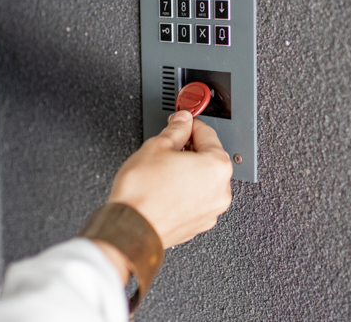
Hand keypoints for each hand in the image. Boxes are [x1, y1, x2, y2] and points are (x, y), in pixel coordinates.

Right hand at [107, 110, 232, 249]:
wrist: (130, 227)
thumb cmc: (143, 192)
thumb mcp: (156, 146)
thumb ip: (175, 130)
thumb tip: (182, 122)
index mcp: (216, 167)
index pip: (208, 134)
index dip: (190, 125)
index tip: (180, 123)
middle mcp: (220, 191)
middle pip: (209, 159)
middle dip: (190, 150)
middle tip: (169, 146)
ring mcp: (210, 211)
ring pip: (202, 182)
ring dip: (187, 172)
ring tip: (163, 170)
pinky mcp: (197, 225)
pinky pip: (195, 200)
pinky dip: (184, 192)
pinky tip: (164, 188)